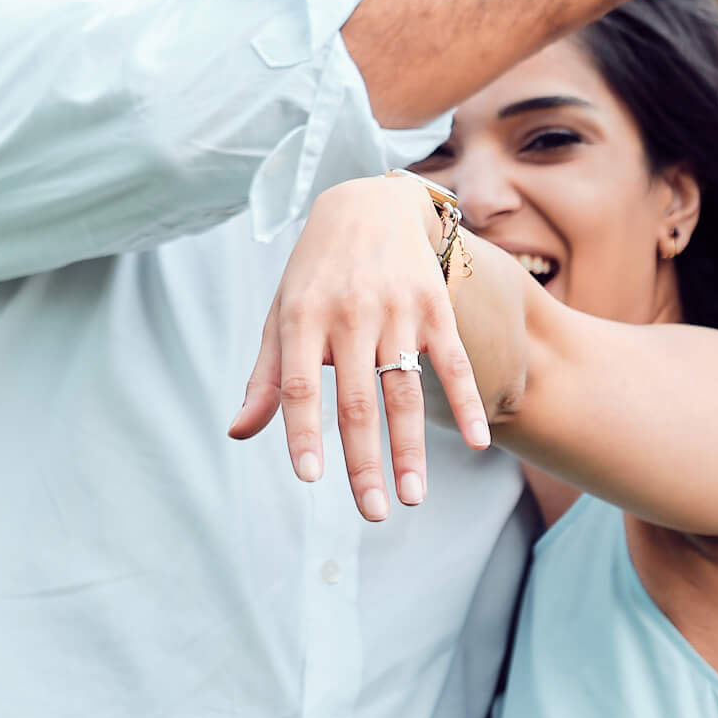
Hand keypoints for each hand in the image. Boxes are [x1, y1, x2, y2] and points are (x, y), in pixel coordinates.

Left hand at [228, 175, 488, 520]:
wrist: (368, 203)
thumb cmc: (315, 272)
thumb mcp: (282, 314)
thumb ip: (265, 376)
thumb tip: (238, 433)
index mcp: (302, 318)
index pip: (299, 384)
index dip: (304, 431)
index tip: (310, 477)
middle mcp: (348, 313)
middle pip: (357, 400)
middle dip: (364, 461)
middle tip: (372, 514)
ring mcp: (396, 309)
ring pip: (404, 391)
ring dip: (410, 449)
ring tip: (413, 497)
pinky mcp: (434, 305)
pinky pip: (452, 361)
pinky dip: (467, 402)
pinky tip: (478, 442)